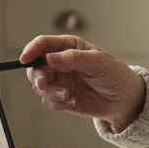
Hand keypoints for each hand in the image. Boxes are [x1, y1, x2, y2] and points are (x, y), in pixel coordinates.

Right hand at [21, 35, 144, 131]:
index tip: (25, 59)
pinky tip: (73, 101)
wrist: (123, 100)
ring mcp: (60, 80)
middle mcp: (60, 63)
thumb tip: (50, 58)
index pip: (43, 44)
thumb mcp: (97, 61)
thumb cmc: (114, 75)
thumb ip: (73, 58)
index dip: (31, 50)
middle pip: (35, 66)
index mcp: (68, 47)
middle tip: (44, 84)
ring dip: (51, 92)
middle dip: (37, 76)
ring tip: (69, 95)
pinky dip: (58, 103)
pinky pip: (48, 101)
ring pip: (39, 86)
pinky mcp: (61, 97)